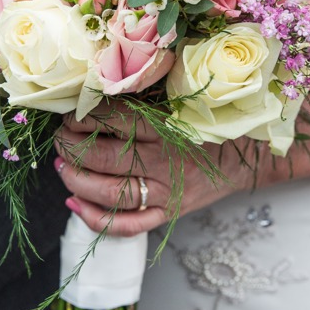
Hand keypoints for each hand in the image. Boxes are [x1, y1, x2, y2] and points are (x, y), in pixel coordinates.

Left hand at [54, 104, 257, 236]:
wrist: (250, 155)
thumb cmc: (212, 120)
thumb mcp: (183, 99)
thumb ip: (147, 94)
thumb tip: (99, 84)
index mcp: (167, 127)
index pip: (113, 121)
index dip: (82, 117)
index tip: (69, 113)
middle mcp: (164, 161)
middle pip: (103, 158)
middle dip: (70, 147)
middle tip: (59, 138)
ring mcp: (165, 192)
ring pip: (109, 193)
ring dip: (75, 179)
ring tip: (61, 165)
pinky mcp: (168, 213)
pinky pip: (127, 225)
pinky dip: (96, 218)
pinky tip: (74, 202)